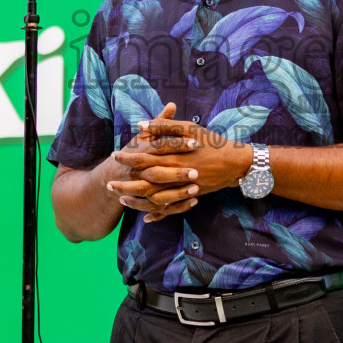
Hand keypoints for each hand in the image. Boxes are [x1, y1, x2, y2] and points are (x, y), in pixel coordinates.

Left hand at [112, 108, 252, 220]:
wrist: (234, 163)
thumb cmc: (211, 142)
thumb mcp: (189, 128)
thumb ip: (163, 126)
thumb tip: (139, 126)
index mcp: (172, 157)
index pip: (142, 159)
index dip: (126, 158)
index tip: (113, 156)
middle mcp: (174, 176)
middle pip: (143, 183)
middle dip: (124, 184)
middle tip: (108, 184)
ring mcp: (181, 189)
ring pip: (153, 199)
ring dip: (135, 201)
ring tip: (120, 198)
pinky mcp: (188, 198)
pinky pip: (168, 210)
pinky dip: (155, 215)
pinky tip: (144, 217)